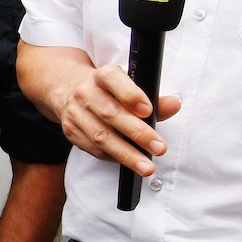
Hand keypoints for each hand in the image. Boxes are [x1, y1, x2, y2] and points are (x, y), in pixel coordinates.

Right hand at [46, 63, 181, 176]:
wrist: (67, 90)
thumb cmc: (106, 90)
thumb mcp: (127, 86)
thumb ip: (152, 98)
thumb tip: (173, 105)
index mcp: (102, 75)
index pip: (113, 80)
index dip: (131, 95)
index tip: (148, 111)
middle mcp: (85, 92)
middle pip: (110, 113)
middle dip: (137, 133)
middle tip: (159, 147)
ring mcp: (75, 113)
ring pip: (101, 136)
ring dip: (126, 154)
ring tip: (146, 166)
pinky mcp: (71, 132)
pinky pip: (94, 149)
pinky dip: (113, 157)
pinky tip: (129, 163)